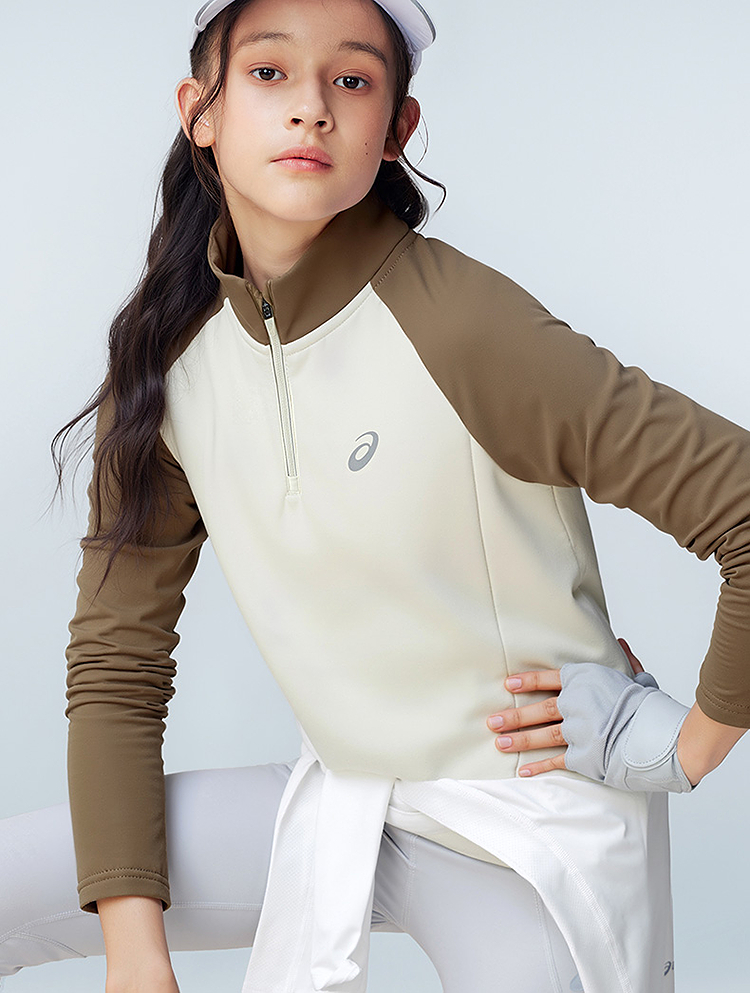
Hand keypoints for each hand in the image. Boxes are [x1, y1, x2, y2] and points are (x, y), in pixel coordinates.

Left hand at [486, 639, 644, 775]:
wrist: (659, 738)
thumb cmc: (651, 706)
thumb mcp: (638, 678)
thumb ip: (626, 661)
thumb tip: (621, 642)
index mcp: (586, 681)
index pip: (549, 679)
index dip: (526, 681)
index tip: (508, 684)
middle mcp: (576, 705)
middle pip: (538, 709)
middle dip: (514, 716)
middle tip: (492, 720)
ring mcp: (578, 731)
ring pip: (541, 735)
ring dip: (518, 740)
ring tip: (499, 743)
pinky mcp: (583, 756)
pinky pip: (556, 761)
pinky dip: (538, 767)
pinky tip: (523, 770)